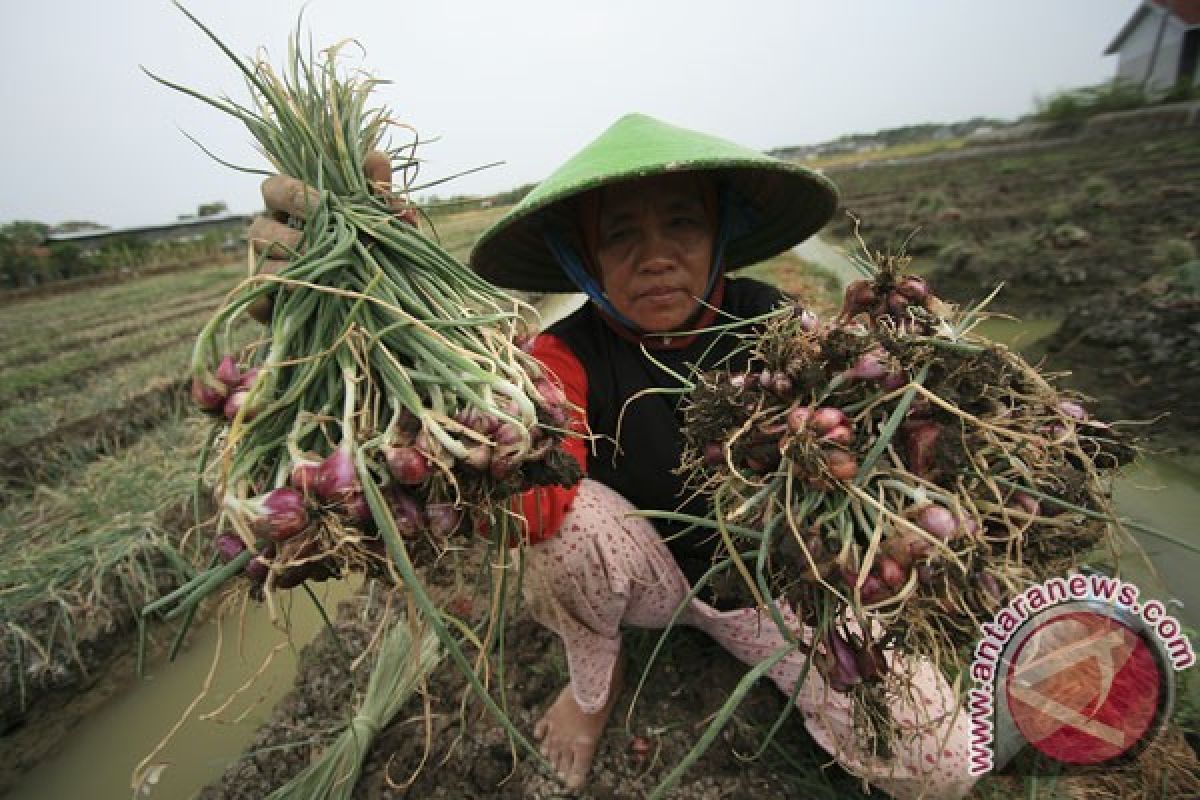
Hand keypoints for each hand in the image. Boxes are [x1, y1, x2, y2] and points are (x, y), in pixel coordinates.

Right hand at [245, 152, 414, 322]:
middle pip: (259, 229)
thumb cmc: (372, 247)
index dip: (293, 194)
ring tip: (320, 279)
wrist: (379, 300)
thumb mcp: (380, 221)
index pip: (274, 188)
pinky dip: (269, 304)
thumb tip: (377, 159)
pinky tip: (298, 301)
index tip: (326, 205)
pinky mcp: (267, 303)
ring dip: (288, 272)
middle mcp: (272, 235)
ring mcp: (266, 269)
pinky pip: (256, 303)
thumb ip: (378, 192)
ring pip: (261, 268)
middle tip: (323, 248)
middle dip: (289, 239)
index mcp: (291, 208)